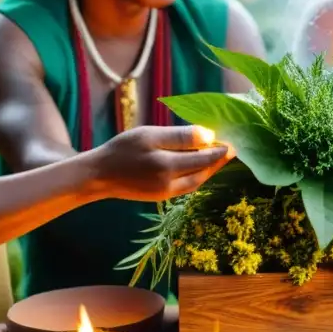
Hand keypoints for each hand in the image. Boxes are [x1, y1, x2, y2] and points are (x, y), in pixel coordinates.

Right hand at [96, 125, 232, 201]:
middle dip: (219, 161)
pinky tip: (202, 167)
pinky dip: (198, 177)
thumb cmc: (123, 149)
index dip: (219, 149)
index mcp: (167, 166)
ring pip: (197, 181)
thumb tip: (209, 135)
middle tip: (233, 149)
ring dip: (210, 170)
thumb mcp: (150, 135)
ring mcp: (167, 192)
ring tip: (221, 158)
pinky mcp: (162, 196)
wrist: (99, 174)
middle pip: (203, 171)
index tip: (233, 141)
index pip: (203, 157)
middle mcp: (170, 183)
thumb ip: (180, 137)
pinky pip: (187, 187)